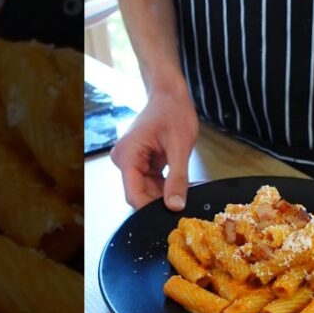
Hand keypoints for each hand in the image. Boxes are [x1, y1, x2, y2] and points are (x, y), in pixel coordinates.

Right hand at [110, 87, 198, 210]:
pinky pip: (153, 182)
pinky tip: (185, 188)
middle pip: (140, 194)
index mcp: (128, 156)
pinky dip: (168, 187)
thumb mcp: (180, 146)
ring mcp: (132, 162)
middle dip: (162, 203)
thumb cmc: (173, 111)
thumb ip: (177, 178)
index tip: (171, 219)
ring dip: (167, 195)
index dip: (151, 210)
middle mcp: (125, 161)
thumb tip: (175, 206)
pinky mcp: (142, 163)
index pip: (134, 194)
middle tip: (186, 209)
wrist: (169, 93)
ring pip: (148, 190)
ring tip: (189, 195)